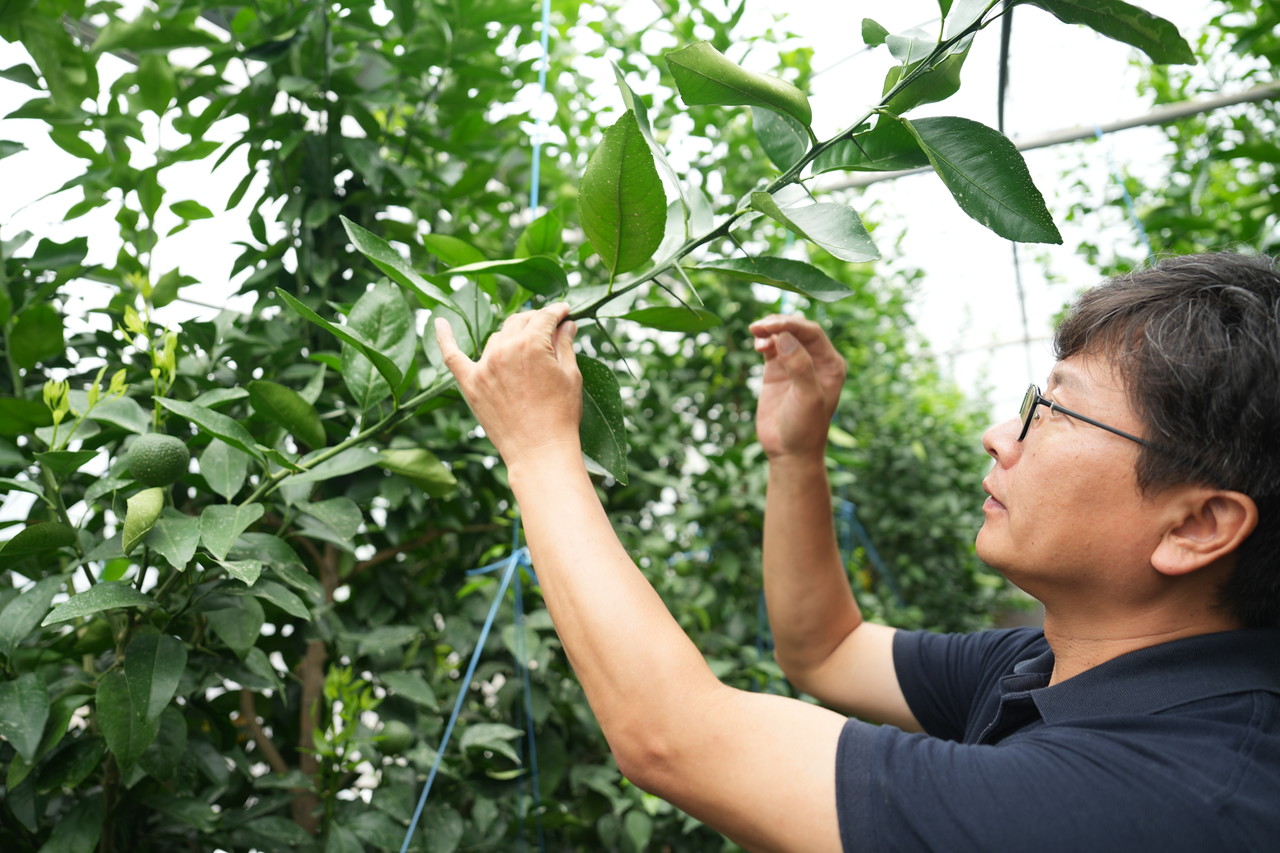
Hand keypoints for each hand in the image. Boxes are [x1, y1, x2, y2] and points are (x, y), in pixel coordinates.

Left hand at [435, 303, 582, 468]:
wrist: (540, 451)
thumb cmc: (561, 415)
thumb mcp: (571, 375)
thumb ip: (565, 345)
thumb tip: (567, 325)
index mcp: (532, 344)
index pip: (544, 317)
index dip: (558, 312)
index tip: (566, 312)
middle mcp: (504, 349)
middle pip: (519, 322)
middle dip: (536, 321)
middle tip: (549, 328)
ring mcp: (484, 366)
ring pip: (497, 338)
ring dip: (511, 336)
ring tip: (525, 344)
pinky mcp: (470, 384)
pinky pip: (452, 356)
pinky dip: (444, 338)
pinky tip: (437, 321)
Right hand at [749, 314, 845, 461]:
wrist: (788, 452)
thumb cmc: (805, 428)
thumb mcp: (807, 398)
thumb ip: (800, 366)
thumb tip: (785, 337)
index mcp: (831, 364)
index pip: (812, 333)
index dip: (791, 324)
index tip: (770, 325)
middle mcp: (816, 361)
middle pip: (798, 329)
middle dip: (779, 323)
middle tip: (759, 326)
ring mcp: (795, 364)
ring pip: (784, 335)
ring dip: (770, 330)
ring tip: (756, 333)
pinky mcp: (778, 371)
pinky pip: (772, 347)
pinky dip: (764, 341)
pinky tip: (758, 345)